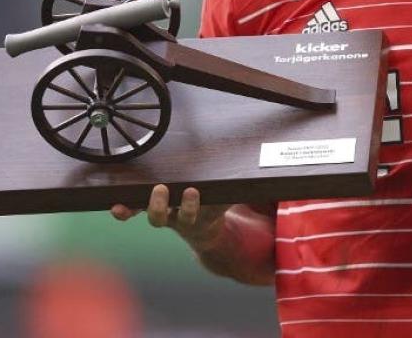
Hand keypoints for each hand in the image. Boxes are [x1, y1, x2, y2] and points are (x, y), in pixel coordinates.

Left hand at [112, 186, 275, 283]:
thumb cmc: (225, 208)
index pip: (201, 211)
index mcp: (207, 215)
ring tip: (152, 191)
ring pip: (154, 218)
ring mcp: (169, 216)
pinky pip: (136, 212)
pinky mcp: (155, 209)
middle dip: (172, 205)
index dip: (196, 204)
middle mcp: (185, 217)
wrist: (208, 234)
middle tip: (172, 190)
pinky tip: (114, 206)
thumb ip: (264, 194)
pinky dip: (125, 209)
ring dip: (150, 206)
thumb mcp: (243, 199)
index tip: (195, 192)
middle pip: (173, 217)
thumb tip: (296, 177)